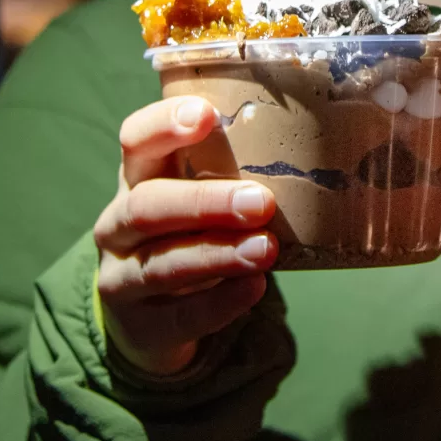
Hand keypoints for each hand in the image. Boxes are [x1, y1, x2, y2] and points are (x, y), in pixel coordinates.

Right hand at [94, 96, 278, 376]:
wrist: (152, 319)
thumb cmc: (188, 238)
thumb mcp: (197, 198)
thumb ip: (236, 173)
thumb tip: (322, 149)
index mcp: (136, 179)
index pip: (135, 141)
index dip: (163, 125)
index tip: (206, 115)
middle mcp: (118, 224)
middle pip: (147, 205)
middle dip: (203, 201)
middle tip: (260, 201)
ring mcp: (122, 277)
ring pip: (161, 262)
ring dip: (217, 253)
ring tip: (267, 249)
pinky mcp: (141, 326)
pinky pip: (179, 315)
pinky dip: (218, 303)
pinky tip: (254, 288)